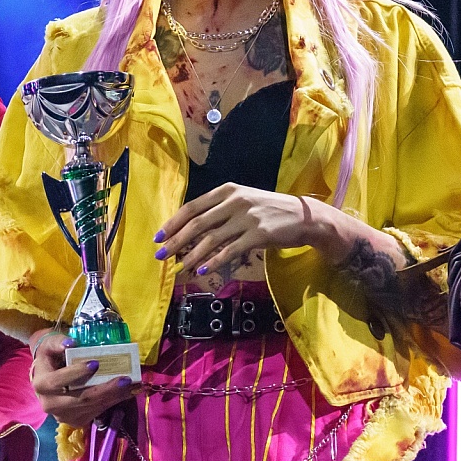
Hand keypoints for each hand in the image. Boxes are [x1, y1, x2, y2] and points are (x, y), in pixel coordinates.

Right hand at [29, 329, 134, 428]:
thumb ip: (57, 342)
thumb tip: (71, 343)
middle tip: (125, 379)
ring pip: (93, 407)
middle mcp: (51, 404)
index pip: (58, 381)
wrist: (46, 377)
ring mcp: (64, 416)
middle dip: (106, 390)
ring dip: (115, 396)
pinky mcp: (77, 420)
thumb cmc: (50, 357)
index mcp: (42, 384)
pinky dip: (114, 401)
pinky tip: (127, 392)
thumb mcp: (48, 345)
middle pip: (81, 399)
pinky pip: (98, 411)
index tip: (95, 363)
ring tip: (132, 385)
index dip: (77, 373)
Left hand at [156, 183, 324, 286]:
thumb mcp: (243, 201)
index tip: (159, 236)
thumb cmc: (268, 210)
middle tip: (161, 254)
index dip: (173, 223)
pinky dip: (214, 261)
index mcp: (227, 191)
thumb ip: (219, 211)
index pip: (192, 207)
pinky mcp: (258, 235)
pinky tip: (203, 270)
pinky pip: (230, 251)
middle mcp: (235, 201)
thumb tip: (190, 230)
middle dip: (176, 241)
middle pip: (197, 224)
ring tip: (179, 266)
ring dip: (192, 255)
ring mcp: (247, 218)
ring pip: (211, 239)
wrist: (302, 216)